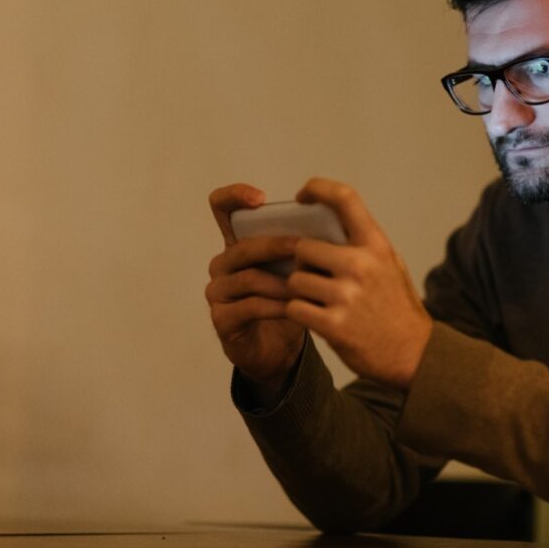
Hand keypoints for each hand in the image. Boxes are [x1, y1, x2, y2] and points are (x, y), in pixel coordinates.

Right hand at [205, 183, 305, 392]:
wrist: (281, 351)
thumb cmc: (289, 302)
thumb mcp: (297, 269)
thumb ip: (302, 245)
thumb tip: (330, 221)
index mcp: (238, 244)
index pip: (222, 209)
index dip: (234, 196)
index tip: (260, 198)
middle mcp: (222, 264)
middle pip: (243, 246)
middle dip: (275, 245)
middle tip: (303, 246)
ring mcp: (218, 292)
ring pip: (248, 278)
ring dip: (281, 281)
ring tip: (307, 284)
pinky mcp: (221, 320)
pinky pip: (250, 307)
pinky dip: (276, 306)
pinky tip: (296, 308)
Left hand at [285, 178, 432, 390]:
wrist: (414, 354)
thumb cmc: (398, 308)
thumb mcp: (390, 266)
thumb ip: (362, 245)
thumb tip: (326, 221)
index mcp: (376, 246)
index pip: (344, 199)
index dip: (318, 188)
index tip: (302, 195)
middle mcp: (361, 265)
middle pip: (303, 247)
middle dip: (302, 261)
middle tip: (313, 274)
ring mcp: (346, 295)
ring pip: (295, 279)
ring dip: (299, 291)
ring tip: (317, 300)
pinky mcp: (333, 324)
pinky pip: (295, 307)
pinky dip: (299, 313)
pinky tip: (315, 317)